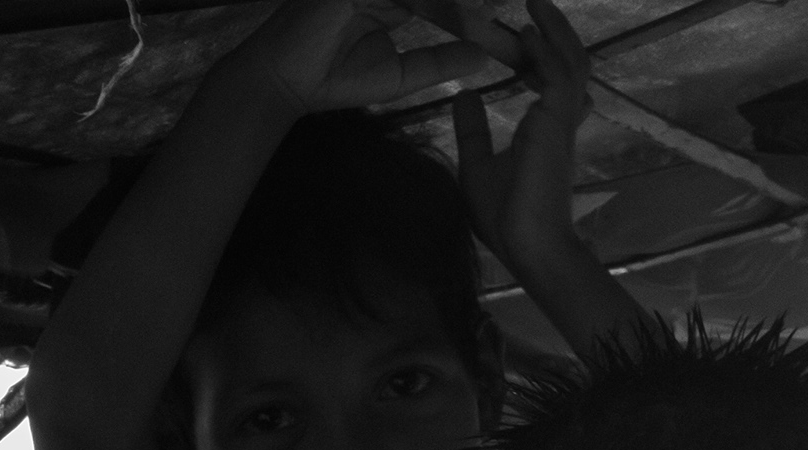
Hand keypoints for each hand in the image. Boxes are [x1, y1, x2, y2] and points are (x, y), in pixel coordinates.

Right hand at [221, 0, 499, 118]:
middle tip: (521, 0)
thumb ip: (439, 60)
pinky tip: (460, 10)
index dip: (474, 7)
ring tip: (489, 6)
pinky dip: (433, 1)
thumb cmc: (336, 78)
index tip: (513, 11)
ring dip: (455, 1)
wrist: (286, 82)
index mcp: (396, 0)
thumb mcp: (401, 74)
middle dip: (473, 1)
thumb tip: (483, 54)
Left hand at [447, 0, 596, 249]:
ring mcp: (560, 122)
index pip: (554, 86)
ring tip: (535, 2)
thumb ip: (472, 131)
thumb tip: (464, 96)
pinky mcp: (555, 123)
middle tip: (535, 4)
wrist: (528, 247)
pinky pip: (556, 74)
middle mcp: (558, 122)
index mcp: (545, 132)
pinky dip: (544, 50)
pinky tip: (526, 30)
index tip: (526, 39)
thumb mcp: (477, 166)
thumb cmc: (506, 218)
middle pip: (568, 65)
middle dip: (555, 33)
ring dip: (554, 30)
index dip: (544, 59)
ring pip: (570, 62)